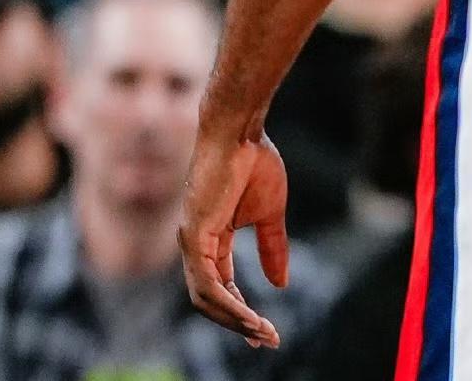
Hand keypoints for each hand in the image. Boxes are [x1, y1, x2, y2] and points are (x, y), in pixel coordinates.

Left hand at [179, 129, 289, 347]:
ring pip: (207, 298)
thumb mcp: (271, 214)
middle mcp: (196, 244)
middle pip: (211, 299)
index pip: (222, 285)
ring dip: (235, 319)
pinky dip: (228, 303)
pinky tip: (249, 314)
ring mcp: (191, 241)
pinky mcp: (194, 235)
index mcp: (212, 238)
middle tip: (267, 340)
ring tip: (262, 332)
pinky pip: (208, 283)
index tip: (266, 330)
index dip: (243, 309)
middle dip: (238, 323)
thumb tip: (280, 285)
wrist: (242, 132)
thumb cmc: (255, 162)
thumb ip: (272, 248)